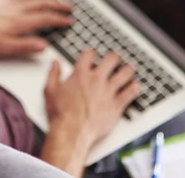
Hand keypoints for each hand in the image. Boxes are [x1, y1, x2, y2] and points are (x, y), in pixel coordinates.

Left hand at [0, 0, 72, 57]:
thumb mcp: (4, 49)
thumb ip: (25, 46)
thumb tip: (44, 46)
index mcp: (20, 21)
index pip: (45, 19)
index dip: (59, 20)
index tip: (69, 21)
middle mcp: (16, 8)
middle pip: (42, 3)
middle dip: (57, 4)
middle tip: (68, 6)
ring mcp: (7, 1)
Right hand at [40, 50, 139, 175]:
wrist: (71, 132)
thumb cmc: (60, 114)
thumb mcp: (50, 90)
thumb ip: (53, 74)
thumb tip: (55, 63)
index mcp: (80, 74)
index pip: (89, 54)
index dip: (92, 52)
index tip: (93, 54)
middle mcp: (96, 80)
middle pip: (111, 59)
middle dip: (114, 56)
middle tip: (115, 57)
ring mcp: (108, 91)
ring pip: (125, 73)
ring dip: (128, 69)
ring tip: (129, 68)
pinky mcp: (116, 105)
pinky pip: (131, 93)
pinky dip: (134, 88)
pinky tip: (135, 86)